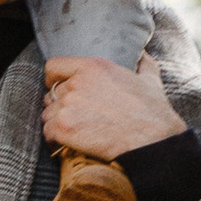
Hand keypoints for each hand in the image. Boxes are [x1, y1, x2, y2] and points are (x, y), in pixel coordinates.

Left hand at [40, 52, 181, 159]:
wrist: (152, 141)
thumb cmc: (153, 112)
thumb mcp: (150, 80)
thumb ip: (143, 63)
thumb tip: (144, 54)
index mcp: (93, 67)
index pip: (54, 67)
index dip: (53, 79)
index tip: (57, 88)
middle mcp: (76, 83)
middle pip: (52, 94)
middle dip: (59, 106)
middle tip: (74, 118)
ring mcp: (68, 106)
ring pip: (48, 115)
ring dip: (56, 124)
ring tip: (72, 134)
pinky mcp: (64, 128)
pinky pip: (47, 133)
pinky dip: (54, 141)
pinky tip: (66, 145)